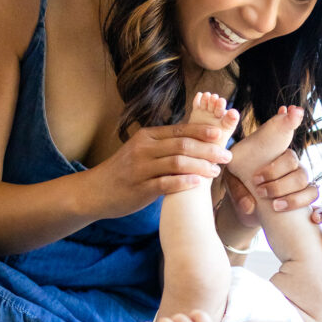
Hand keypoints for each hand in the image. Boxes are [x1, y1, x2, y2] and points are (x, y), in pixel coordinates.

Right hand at [89, 122, 231, 217]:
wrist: (95, 191)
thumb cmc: (125, 170)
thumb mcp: (141, 150)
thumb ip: (164, 145)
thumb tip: (194, 139)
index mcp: (147, 137)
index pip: (180, 130)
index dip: (202, 131)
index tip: (220, 134)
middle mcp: (144, 149)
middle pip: (182, 145)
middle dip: (208, 149)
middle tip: (226, 155)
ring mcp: (141, 169)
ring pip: (177, 163)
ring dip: (200, 166)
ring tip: (216, 171)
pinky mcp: (139, 189)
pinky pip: (165, 184)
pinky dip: (183, 182)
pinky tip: (197, 183)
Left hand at [224, 148, 319, 227]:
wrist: (247, 208)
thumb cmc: (241, 187)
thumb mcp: (232, 183)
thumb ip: (236, 189)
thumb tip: (249, 206)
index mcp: (281, 161)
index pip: (289, 157)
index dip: (276, 168)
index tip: (256, 179)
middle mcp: (296, 173)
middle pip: (300, 175)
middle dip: (280, 186)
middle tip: (260, 192)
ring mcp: (304, 190)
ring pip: (311, 191)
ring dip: (295, 200)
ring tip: (275, 207)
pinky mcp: (306, 207)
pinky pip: (320, 208)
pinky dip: (319, 213)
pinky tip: (313, 219)